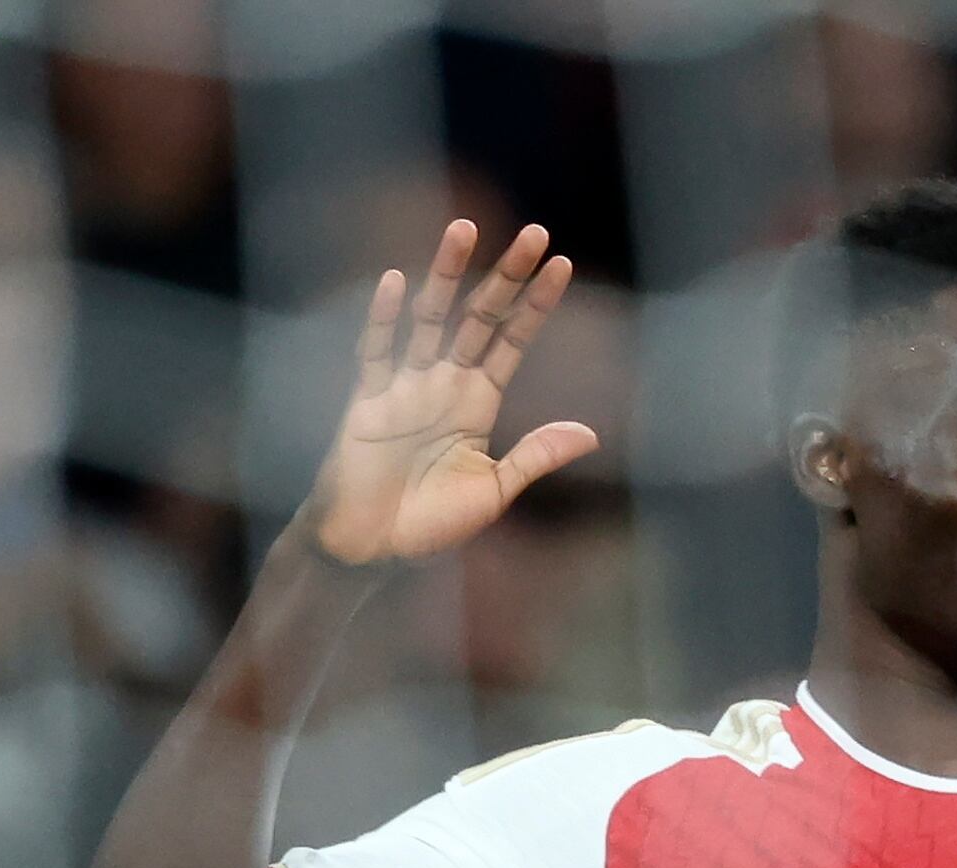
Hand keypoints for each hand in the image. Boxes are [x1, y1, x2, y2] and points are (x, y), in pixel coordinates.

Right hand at [298, 220, 596, 566]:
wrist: (371, 548)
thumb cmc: (429, 525)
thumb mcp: (493, 489)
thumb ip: (535, 457)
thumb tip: (591, 434)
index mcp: (476, 403)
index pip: (512, 342)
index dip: (536, 305)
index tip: (563, 266)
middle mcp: (442, 385)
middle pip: (479, 317)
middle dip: (506, 277)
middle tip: (534, 232)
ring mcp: (403, 388)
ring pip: (430, 319)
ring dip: (448, 275)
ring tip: (467, 229)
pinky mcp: (366, 402)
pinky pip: (375, 353)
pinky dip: (385, 318)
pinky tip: (397, 281)